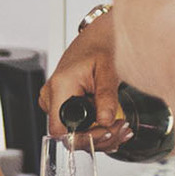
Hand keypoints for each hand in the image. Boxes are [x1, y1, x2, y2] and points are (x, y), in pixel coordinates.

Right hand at [40, 10, 129, 149]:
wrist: (98, 37)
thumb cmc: (100, 46)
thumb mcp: (108, 69)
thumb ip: (106, 96)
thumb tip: (105, 120)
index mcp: (60, 86)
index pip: (61, 129)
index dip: (85, 137)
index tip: (108, 130)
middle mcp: (52, 96)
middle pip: (69, 136)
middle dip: (98, 137)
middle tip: (122, 129)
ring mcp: (56, 102)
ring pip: (75, 134)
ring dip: (101, 136)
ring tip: (122, 126)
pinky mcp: (64, 106)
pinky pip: (77, 126)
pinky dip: (96, 130)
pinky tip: (113, 125)